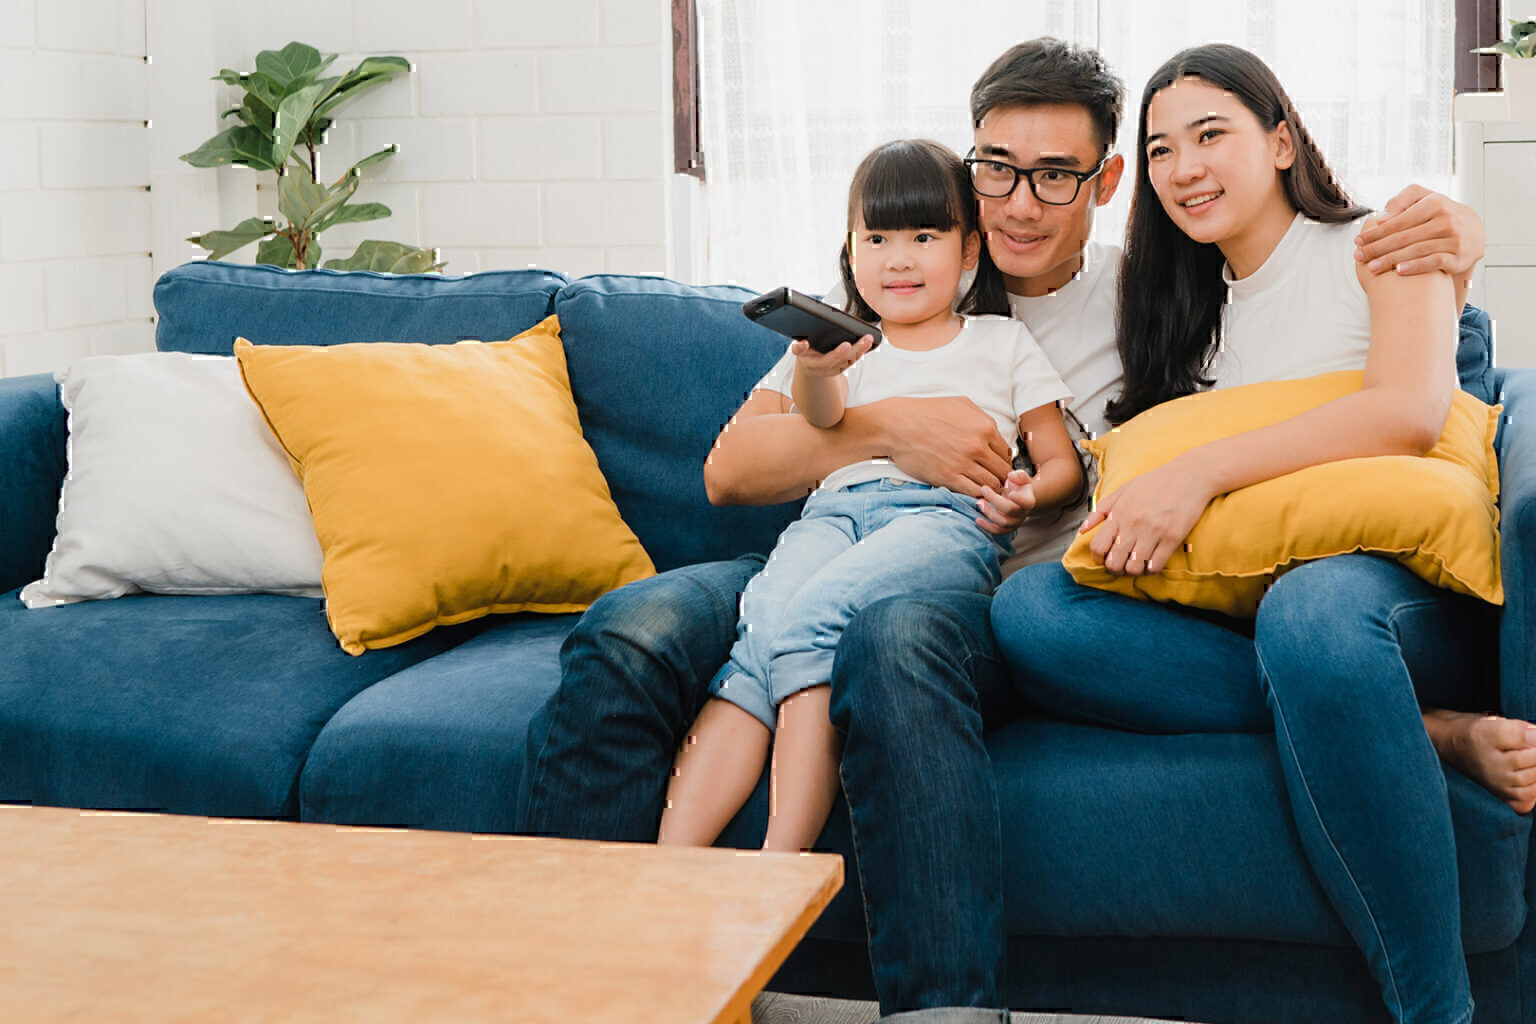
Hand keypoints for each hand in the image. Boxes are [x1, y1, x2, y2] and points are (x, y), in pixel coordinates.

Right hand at [790, 334, 873, 376]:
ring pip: (845, 361)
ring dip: (857, 350)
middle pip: (829, 360)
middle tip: (847, 344)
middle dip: (839, 352)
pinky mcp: (841, 368)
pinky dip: (861, 352)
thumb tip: (805, 339)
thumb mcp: (802, 348)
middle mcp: (818, 366)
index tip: (804, 343)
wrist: (813, 369)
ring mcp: (831, 369)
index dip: (801, 347)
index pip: (799, 351)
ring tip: (867, 338)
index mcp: (804, 357)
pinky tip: (869, 343)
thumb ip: (801, 345)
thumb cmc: (808, 353)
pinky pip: (852, 360)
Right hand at [881, 395, 1011, 496]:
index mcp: (984, 428)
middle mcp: (977, 447)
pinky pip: (973, 492)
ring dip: (990, 488)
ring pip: (991, 484)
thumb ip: (983, 418)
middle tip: (991, 479)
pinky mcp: (948, 477)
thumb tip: (995, 433)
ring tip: (983, 488)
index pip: (1006, 453)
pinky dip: (977, 494)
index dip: (1002, 461)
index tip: (995, 466)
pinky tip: (972, 492)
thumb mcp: (960, 404)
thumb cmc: (926, 412)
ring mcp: (963, 464)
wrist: (897, 425)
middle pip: (1002, 471)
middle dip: (1000, 477)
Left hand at [976, 469, 1034, 534]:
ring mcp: (1014, 523)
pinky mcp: (1005, 528)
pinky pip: (997, 531)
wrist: (1016, 497)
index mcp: (1029, 500)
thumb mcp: (1021, 477)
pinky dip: (986, 527)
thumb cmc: (1018, 485)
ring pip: (1003, 523)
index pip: (1027, 503)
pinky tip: (977, 520)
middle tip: (984, 489)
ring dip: (989, 513)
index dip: (1020, 500)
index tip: (1010, 493)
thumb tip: (1011, 476)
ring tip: (979, 502)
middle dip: (995, 500)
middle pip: (1010, 510)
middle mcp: (1023, 514)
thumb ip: (1019, 475)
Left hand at [1078, 456, 1216, 575]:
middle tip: (1121, 565)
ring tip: (1136, 564)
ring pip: (1134, 568)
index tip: (1104, 559)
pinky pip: (1155, 566)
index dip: (1097, 559)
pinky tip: (1152, 562)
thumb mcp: (1123, 490)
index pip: (1098, 547)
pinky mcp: (1173, 537)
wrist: (1190, 474)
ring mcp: (1154, 531)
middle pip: (1114, 562)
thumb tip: (1081, 531)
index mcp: (1119, 512)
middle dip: (1114, 568)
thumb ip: (1100, 511)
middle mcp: (1134, 524)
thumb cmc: (1155, 482)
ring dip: (1133, 571)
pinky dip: (1151, 570)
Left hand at [1355, 185, 1484, 278]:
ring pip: (1416, 250)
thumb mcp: (1423, 199)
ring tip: (1371, 267)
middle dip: (1378, 248)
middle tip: (1359, 256)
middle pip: (1404, 237)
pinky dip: (1416, 266)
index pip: (1398, 221)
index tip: (1358, 241)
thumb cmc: (1439, 213)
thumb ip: (1401, 202)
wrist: (1473, 230)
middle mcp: (1446, 220)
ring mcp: (1454, 239)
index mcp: (1434, 204)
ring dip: (1391, 260)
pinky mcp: (1458, 257)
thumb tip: (1381, 219)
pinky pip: (1434, 262)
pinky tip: (1398, 271)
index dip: (1376, 232)